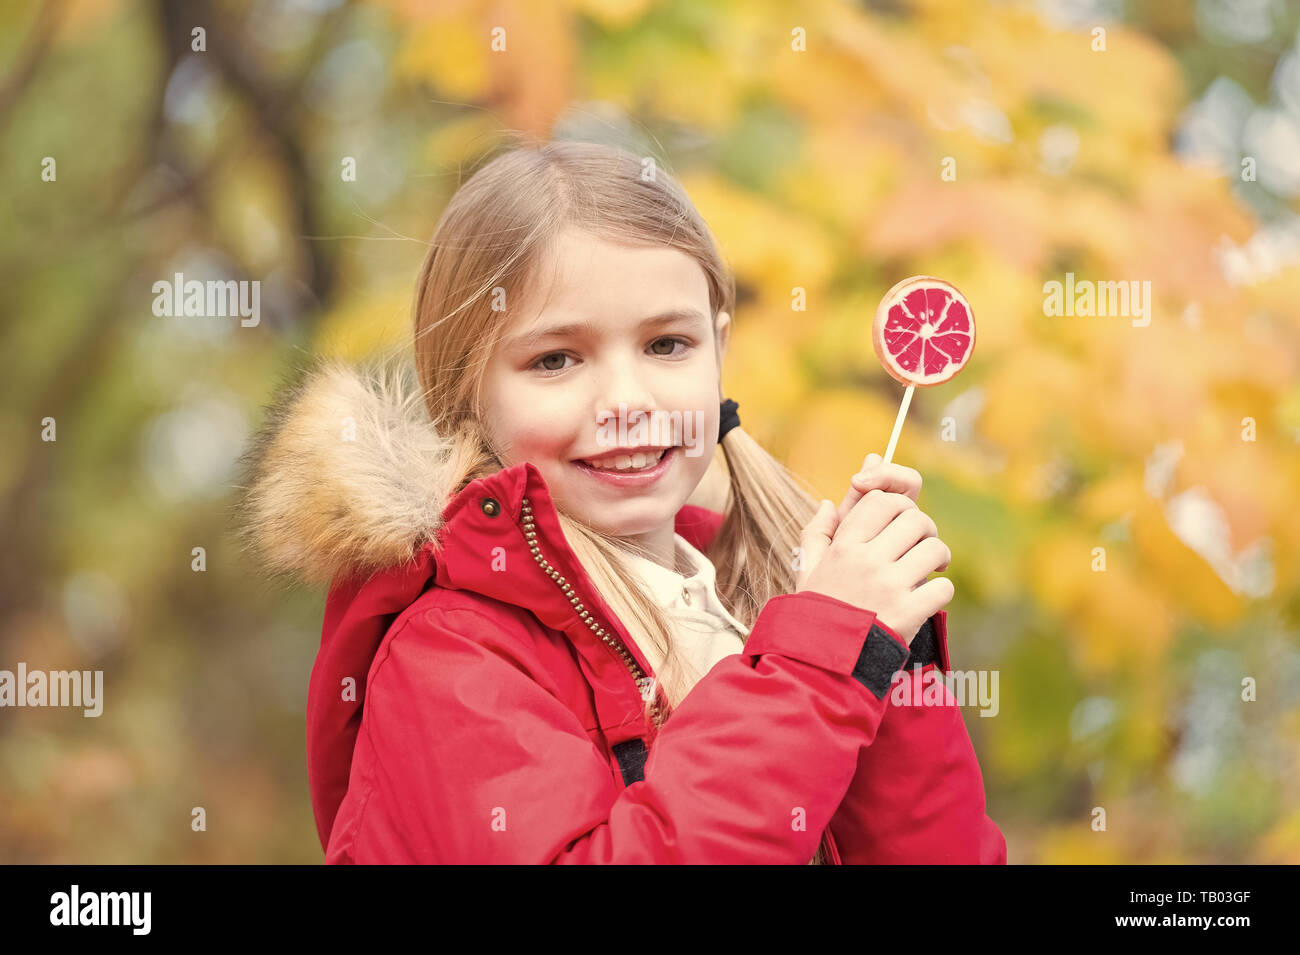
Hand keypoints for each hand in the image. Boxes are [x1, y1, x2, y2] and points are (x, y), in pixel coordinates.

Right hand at [795, 455, 953, 644]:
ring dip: (938, 557)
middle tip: (922, 543)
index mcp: (843, 546)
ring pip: (935, 548)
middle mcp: (866, 561)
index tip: (899, 521)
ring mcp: (889, 586)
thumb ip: (816, 532)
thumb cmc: (817, 611)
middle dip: (925, 528)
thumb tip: (828, 504)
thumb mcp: (807, 569)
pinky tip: (928, 598)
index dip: (897, 504)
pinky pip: (943, 587)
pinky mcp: (909, 612)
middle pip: (915, 518)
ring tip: (932, 568)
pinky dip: (940, 592)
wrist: (823, 660)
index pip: (881, 500)